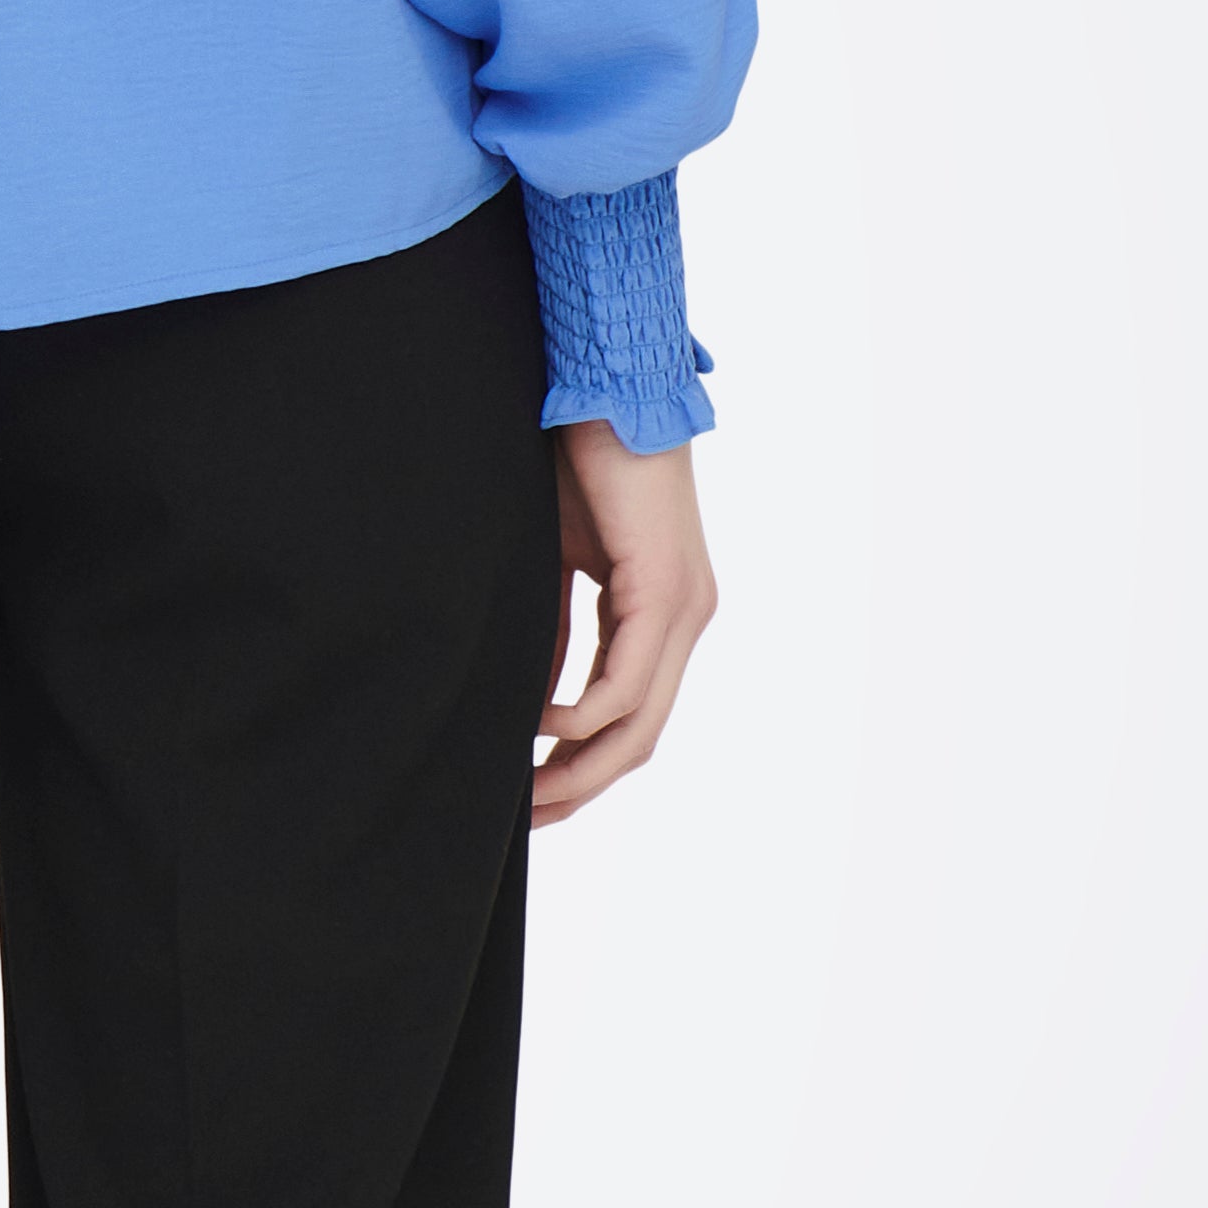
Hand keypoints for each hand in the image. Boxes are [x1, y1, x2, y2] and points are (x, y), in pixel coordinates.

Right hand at [531, 419, 713, 825]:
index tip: (528, 797)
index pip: (631, 716)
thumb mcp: (556, 564)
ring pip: (637, 723)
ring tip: (521, 792)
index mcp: (663, 611)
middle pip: (640, 737)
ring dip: (578, 768)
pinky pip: (623, 683)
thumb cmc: (576, 460)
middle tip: (522, 819)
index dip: (582, 767)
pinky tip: (531, 723)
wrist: (603, 388)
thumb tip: (537, 703)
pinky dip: (577, 716)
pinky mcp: (666, 590)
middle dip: (579, 787)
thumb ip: (554, 632)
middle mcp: (686, 618)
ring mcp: (684, 608)